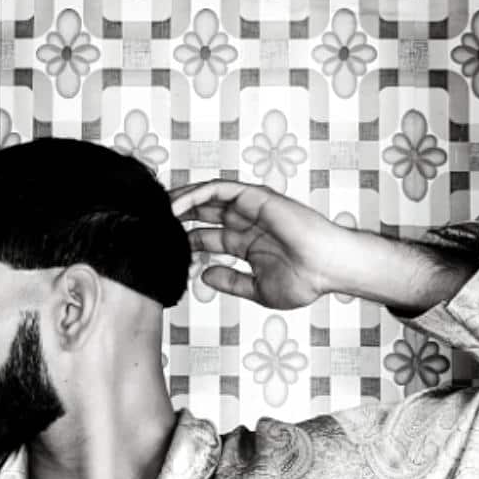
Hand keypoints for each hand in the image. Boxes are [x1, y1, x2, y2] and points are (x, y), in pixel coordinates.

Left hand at [170, 180, 340, 308]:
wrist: (328, 269)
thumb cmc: (305, 281)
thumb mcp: (257, 289)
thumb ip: (230, 282)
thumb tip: (204, 277)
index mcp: (245, 243)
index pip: (205, 238)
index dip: (182, 241)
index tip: (160, 248)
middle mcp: (245, 223)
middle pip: (201, 214)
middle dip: (176, 218)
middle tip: (150, 223)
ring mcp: (250, 208)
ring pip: (206, 198)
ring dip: (180, 202)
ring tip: (155, 211)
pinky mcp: (256, 197)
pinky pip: (219, 190)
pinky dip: (196, 194)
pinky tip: (176, 207)